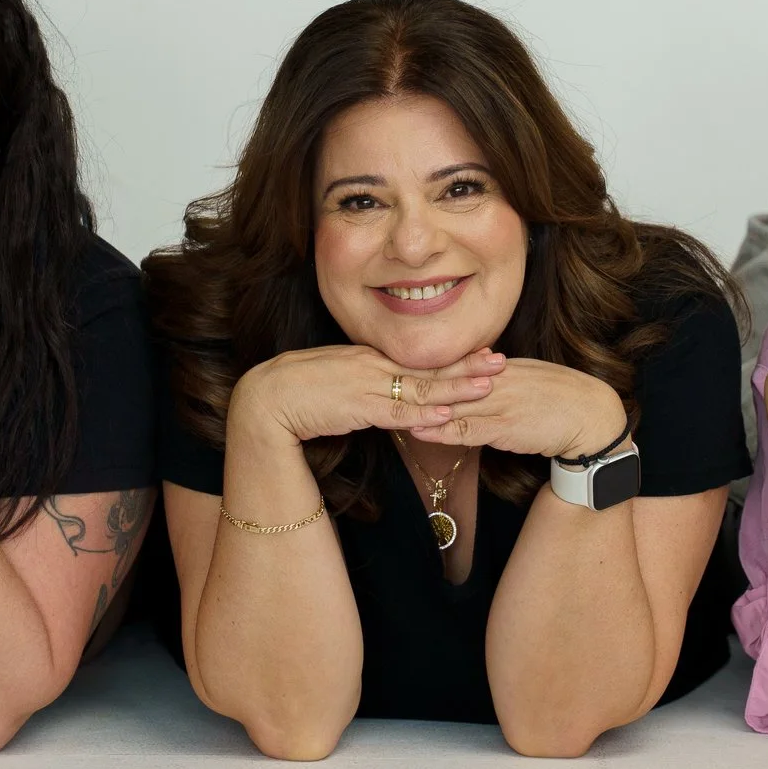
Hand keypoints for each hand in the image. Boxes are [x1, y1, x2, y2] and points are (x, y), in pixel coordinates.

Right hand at [233, 345, 499, 445]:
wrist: (267, 398)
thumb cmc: (297, 392)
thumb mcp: (338, 380)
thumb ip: (364, 384)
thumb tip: (384, 393)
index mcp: (369, 358)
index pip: (419, 359)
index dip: (453, 358)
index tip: (482, 353)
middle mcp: (373, 366)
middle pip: (429, 368)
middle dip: (468, 366)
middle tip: (501, 361)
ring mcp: (367, 385)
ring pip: (421, 389)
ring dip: (457, 389)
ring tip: (488, 386)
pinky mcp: (357, 408)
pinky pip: (395, 412)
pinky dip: (422, 414)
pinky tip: (446, 415)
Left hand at [400, 358, 626, 459]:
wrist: (592, 415)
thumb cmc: (566, 399)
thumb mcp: (533, 376)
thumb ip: (505, 372)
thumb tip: (484, 363)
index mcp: (503, 367)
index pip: (460, 365)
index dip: (431, 369)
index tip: (403, 369)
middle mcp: (497, 380)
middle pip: (449, 381)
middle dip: (416, 384)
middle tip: (383, 383)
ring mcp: (500, 402)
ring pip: (451, 405)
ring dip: (420, 407)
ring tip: (390, 407)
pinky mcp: (505, 427)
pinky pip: (466, 428)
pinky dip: (441, 429)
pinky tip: (420, 429)